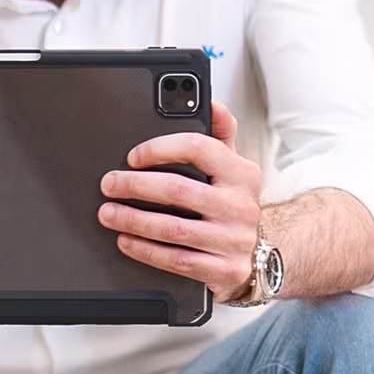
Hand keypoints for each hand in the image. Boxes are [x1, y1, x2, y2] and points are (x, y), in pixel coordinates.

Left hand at [100, 106, 266, 300]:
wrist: (265, 254)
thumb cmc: (234, 205)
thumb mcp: (233, 168)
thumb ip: (220, 135)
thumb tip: (212, 103)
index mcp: (242, 173)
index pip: (199, 148)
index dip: (160, 149)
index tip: (133, 156)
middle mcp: (240, 206)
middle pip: (178, 190)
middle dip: (135, 186)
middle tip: (109, 184)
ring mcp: (233, 240)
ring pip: (173, 228)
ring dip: (134, 220)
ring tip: (108, 213)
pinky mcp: (224, 270)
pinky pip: (177, 261)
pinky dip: (146, 251)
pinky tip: (126, 241)